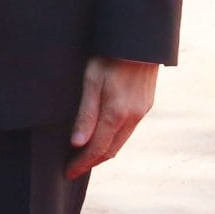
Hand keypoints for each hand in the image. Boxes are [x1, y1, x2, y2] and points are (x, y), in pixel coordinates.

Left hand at [67, 57, 157, 179]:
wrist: (140, 40)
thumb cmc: (109, 56)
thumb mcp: (91, 81)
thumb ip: (86, 114)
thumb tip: (77, 144)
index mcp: (117, 114)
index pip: (97, 149)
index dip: (82, 163)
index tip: (68, 173)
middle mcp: (133, 117)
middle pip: (111, 150)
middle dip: (92, 162)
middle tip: (73, 168)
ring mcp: (142, 111)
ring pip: (121, 141)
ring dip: (104, 151)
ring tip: (85, 156)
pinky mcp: (146, 104)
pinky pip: (128, 130)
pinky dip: (114, 138)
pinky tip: (104, 135)